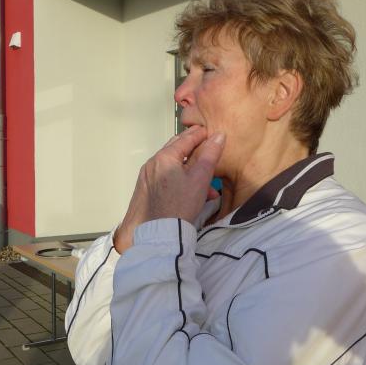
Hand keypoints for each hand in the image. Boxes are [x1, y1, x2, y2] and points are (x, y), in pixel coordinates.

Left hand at [114, 126, 224, 252]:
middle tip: (208, 149)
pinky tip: (193, 193)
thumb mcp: (200, 178)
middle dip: (195, 152)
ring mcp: (147, 178)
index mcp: (164, 157)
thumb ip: (210, 155)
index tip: (210, 131)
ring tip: (208, 185)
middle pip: (176, 150)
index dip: (199, 134)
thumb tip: (218, 135)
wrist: (160, 233)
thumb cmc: (181, 204)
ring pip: (173, 167)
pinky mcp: (147, 191)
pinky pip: (167, 179)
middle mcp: (152, 164)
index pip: (184, 138)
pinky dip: (181, 181)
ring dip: (191, 171)